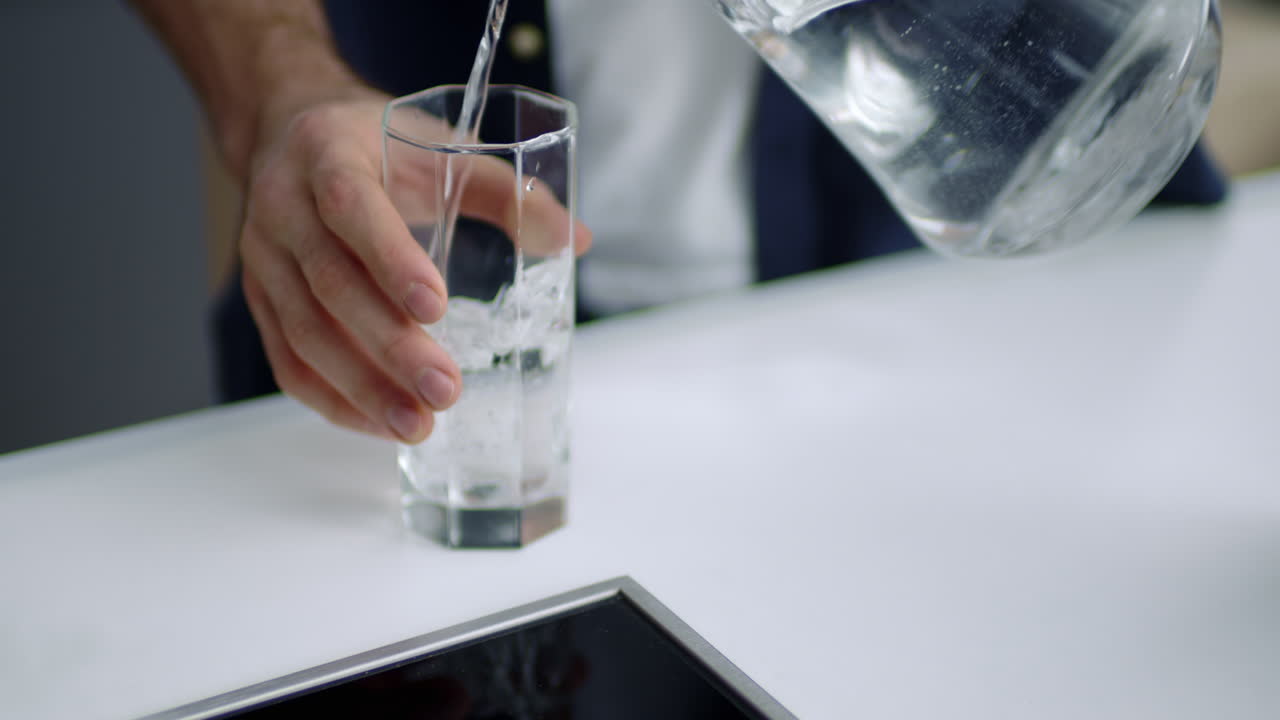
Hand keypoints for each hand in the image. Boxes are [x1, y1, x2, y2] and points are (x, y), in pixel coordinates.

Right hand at [238, 89, 589, 442]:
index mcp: (327, 154)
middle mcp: (283, 207)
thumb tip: (575, 239)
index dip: (390, 259)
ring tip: (417, 424)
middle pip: (330, 284)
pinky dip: (332, 399)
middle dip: (389, 345)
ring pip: (304, 332)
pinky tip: (379, 424)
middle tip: (446, 390)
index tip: (436, 308)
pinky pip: (288, 359)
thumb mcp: (441, 149)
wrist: (289, 134)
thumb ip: (507, 193)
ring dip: (361, 386)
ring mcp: (263, 258)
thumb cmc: (379, 146)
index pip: (351, 208)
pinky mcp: (260, 300)